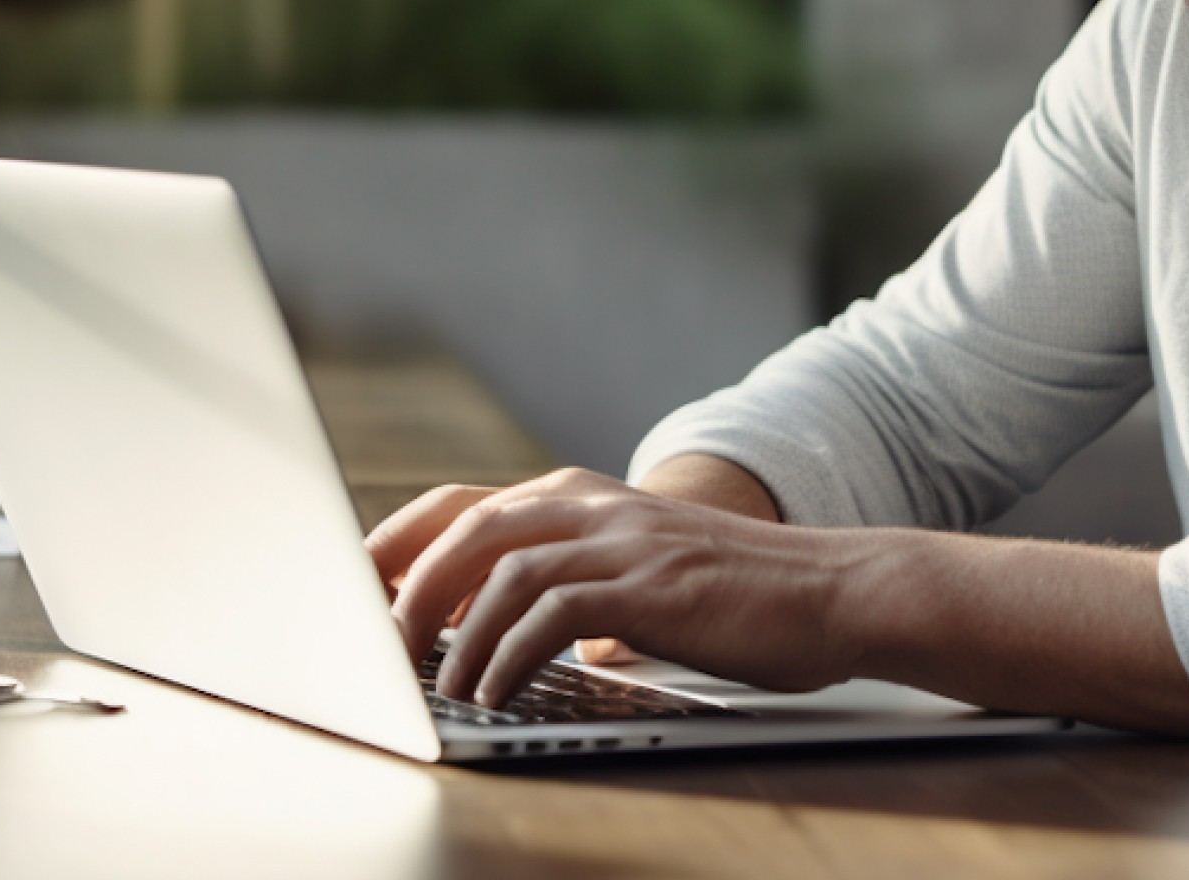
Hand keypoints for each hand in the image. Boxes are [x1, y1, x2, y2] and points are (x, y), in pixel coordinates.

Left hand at [366, 467, 862, 707]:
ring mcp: (622, 540)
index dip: (400, 540)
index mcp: (584, 497)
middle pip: (466, 527)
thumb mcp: (645, 574)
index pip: (464, 504)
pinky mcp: (648, 584)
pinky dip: (508, 653)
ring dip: (452, 633)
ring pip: (500, 570)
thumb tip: (522, 633)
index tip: (352, 582)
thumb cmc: (742, 595)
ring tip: (431, 685)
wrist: (836, 591)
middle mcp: (593, 505)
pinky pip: (552, 613)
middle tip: (371, 642)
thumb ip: (580, 586)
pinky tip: (492, 690)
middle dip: (404, 585)